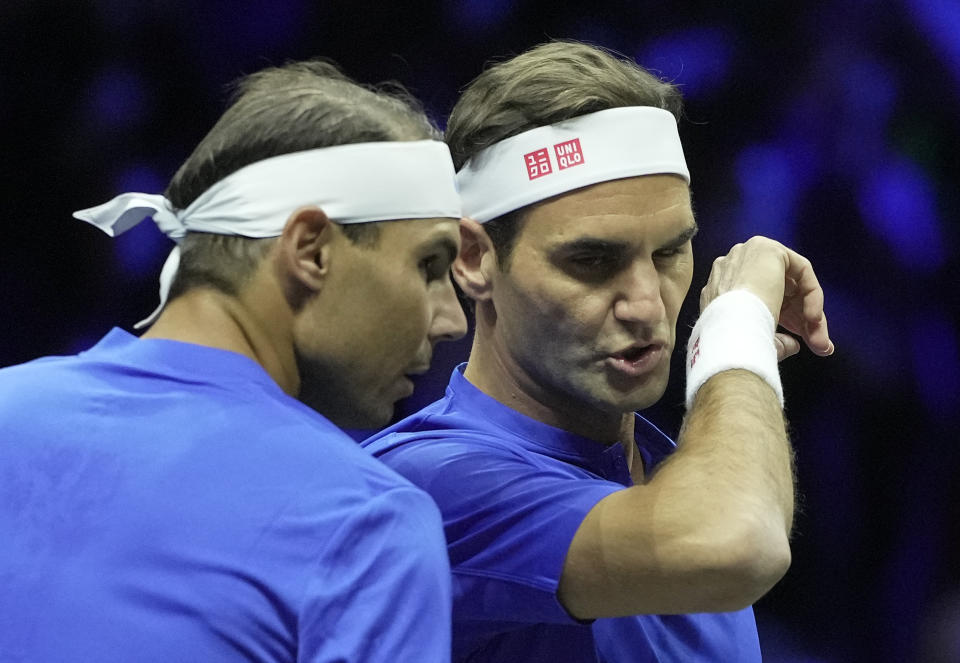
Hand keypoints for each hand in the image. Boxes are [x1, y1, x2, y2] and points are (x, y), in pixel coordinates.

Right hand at [700, 236, 833, 358]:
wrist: (729, 334)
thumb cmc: (734, 343)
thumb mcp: (753, 341)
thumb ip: (773, 339)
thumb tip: (792, 345)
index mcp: (721, 288)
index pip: (762, 300)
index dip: (786, 322)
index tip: (800, 344)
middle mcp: (732, 268)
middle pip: (780, 291)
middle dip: (801, 320)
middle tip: (819, 346)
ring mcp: (747, 255)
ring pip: (792, 283)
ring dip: (809, 312)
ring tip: (819, 340)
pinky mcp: (767, 249)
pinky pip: (801, 270)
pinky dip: (812, 295)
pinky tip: (813, 319)